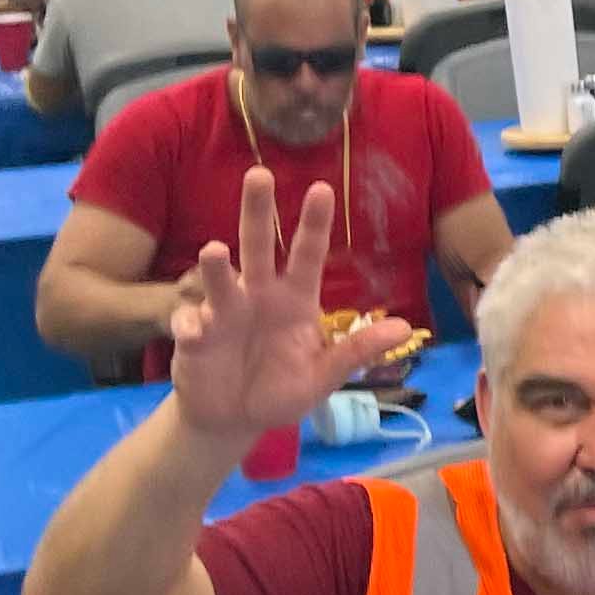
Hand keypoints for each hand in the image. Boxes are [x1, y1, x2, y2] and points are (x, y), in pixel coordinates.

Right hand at [160, 168, 414, 441]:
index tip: (322, 188)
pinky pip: (189, 323)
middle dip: (258, 212)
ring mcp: (224, 313)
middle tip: (259, 175)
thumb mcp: (323, 376)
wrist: (234, 420)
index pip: (307, 255)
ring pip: (220, 280)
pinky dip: (189, 325)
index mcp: (295, 301)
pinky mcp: (193, 336)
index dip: (314, 224)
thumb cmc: (280, 391)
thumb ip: (356, 352)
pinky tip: (193, 334)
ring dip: (217, 267)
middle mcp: (258, 296)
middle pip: (258, 246)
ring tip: (215, 251)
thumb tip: (404, 328)